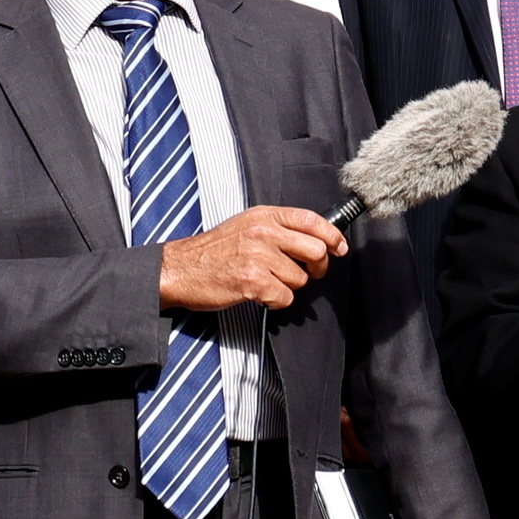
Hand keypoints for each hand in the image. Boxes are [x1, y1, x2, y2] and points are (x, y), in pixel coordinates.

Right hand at [157, 205, 344, 311]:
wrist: (179, 269)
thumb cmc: (213, 251)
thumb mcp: (245, 226)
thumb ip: (277, 228)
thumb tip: (315, 240)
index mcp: (264, 216)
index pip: (312, 220)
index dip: (332, 236)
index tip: (339, 248)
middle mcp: (263, 232)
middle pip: (315, 252)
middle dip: (316, 269)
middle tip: (305, 274)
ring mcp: (258, 257)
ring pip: (300, 279)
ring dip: (288, 287)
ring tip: (267, 283)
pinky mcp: (252, 282)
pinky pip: (284, 298)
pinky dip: (275, 302)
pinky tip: (259, 295)